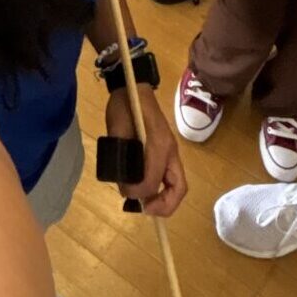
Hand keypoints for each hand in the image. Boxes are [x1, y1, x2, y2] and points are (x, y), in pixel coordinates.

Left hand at [104, 85, 186, 215]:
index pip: (155, 180)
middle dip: (164, 205)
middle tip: (144, 209)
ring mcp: (170, 151)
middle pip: (179, 187)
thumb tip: (126, 189)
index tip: (131, 199)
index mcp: (157, 144)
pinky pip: (170, 176)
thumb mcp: (117, 132)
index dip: (144, 194)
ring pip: (177, 184)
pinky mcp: (166, 150)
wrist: (133, 87)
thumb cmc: (123, 107)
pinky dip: (161, 188)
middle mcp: (169, 150)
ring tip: (143, 202)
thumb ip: (122, 160)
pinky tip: (144, 188)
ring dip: (163, 198)